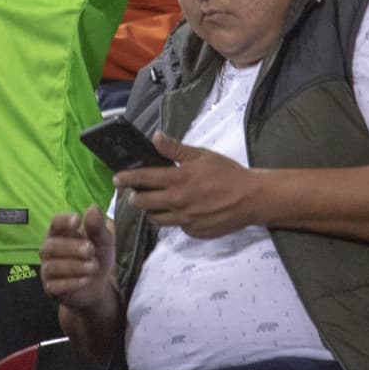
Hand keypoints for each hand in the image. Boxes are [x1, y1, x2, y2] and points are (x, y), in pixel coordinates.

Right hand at [40, 206, 114, 310]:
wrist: (98, 286)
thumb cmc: (96, 257)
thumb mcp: (103, 241)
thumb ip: (98, 226)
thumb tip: (92, 208)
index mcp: (60, 233)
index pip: (55, 223)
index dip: (64, 221)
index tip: (78, 221)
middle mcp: (49, 250)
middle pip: (51, 245)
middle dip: (72, 248)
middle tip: (91, 250)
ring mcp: (48, 270)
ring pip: (52, 266)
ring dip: (74, 266)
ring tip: (93, 267)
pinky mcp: (50, 289)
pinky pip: (54, 285)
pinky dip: (72, 282)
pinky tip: (86, 279)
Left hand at [114, 133, 259, 237]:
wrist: (252, 198)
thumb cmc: (227, 173)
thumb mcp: (201, 156)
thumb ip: (175, 150)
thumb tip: (155, 137)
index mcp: (178, 180)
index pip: (143, 179)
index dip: (127, 179)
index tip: (117, 179)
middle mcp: (178, 202)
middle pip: (144, 203)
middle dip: (135, 198)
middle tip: (135, 193)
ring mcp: (185, 220)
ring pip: (156, 219)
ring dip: (150, 211)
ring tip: (153, 203)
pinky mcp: (194, 232)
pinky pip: (176, 226)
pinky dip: (173, 219)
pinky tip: (179, 211)